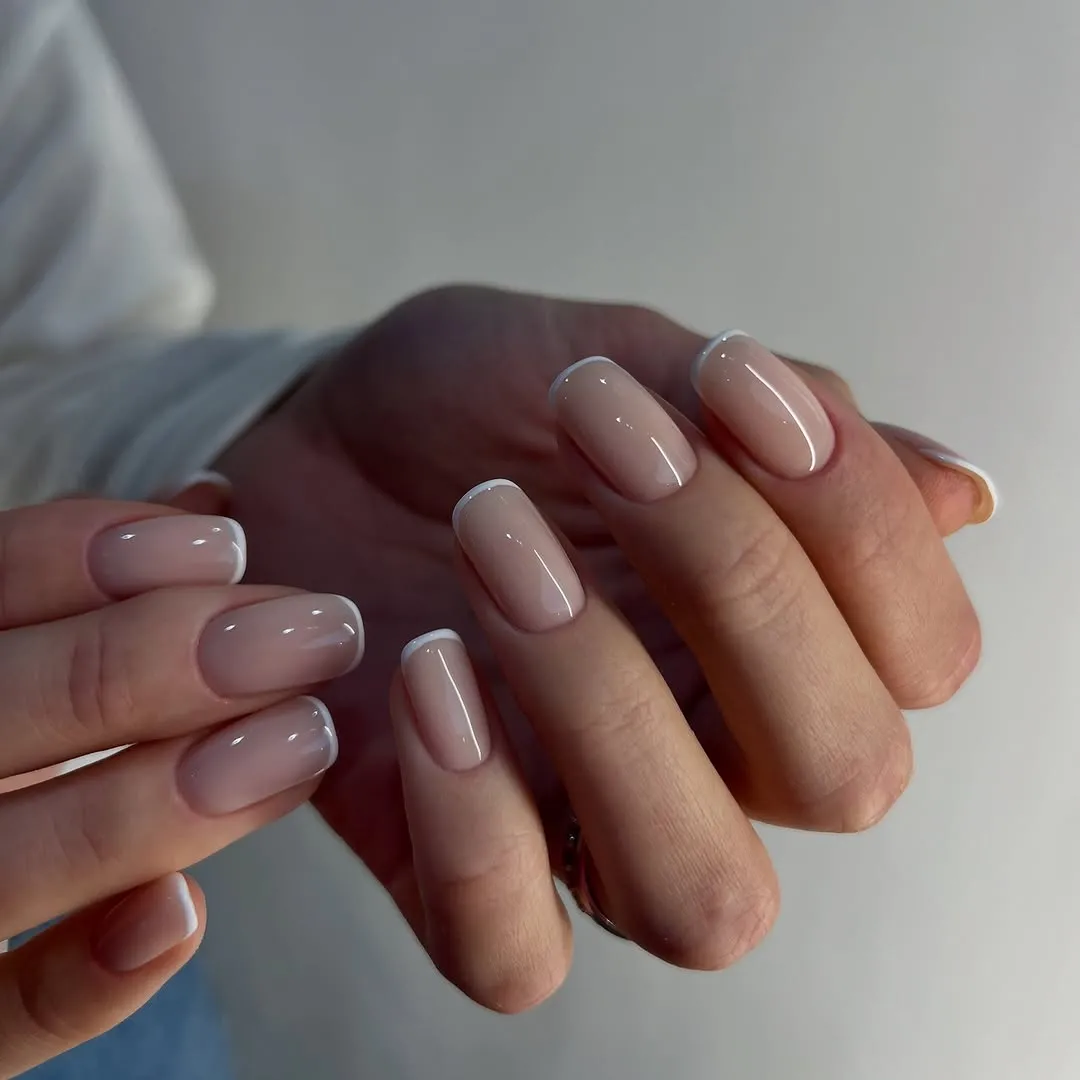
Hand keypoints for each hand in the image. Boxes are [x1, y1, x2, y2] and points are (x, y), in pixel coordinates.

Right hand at [0, 499, 359, 1076]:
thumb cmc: (34, 699)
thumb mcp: (40, 625)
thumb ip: (88, 583)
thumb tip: (207, 506)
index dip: (81, 555)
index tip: (229, 541)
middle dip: (146, 664)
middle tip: (315, 632)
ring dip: (145, 803)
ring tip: (303, 741)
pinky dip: (73, 983)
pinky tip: (181, 915)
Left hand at [216, 286, 990, 1009]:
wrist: (313, 443)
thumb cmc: (469, 405)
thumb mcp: (614, 364)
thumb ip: (769, 424)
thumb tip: (961, 493)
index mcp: (784, 634)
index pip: (923, 648)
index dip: (858, 518)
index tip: (731, 377)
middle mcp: (719, 756)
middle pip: (844, 773)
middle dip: (740, 584)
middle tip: (607, 431)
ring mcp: (592, 829)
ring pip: (703, 893)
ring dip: (612, 703)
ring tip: (494, 537)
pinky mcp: (459, 875)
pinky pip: (515, 952)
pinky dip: (480, 827)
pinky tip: (424, 669)